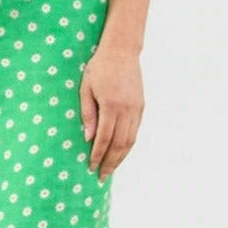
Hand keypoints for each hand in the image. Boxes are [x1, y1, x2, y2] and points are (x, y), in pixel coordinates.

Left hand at [79, 46, 143, 184]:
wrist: (122, 51)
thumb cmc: (99, 68)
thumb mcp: (86, 88)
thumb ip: (87, 113)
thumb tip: (88, 138)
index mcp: (111, 105)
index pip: (104, 138)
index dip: (97, 155)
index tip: (90, 167)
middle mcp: (127, 110)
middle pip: (120, 144)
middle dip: (110, 163)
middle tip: (101, 176)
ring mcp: (136, 109)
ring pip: (130, 141)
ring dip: (121, 157)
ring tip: (111, 169)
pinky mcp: (141, 107)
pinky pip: (135, 131)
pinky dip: (128, 145)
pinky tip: (120, 152)